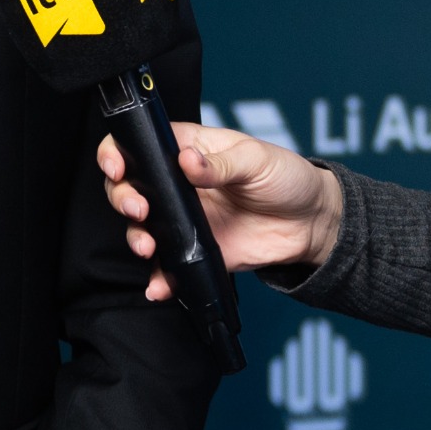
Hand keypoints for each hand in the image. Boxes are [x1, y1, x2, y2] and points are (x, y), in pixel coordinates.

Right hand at [99, 126, 342, 301]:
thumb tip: (187, 161)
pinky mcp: (194, 250)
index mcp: (188, 150)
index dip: (118, 153)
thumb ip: (219, 164)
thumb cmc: (286, 178)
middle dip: (122, 198)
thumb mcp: (256, 160)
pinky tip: (159, 284)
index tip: (119, 167)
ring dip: (135, 237)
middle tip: (139, 208)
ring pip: (140, 227)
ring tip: (148, 246)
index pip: (140, 144)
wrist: (311, 224)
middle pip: (129, 187)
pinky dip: (159, 278)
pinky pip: (168, 265)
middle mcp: (177, 184)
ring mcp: (183, 219)